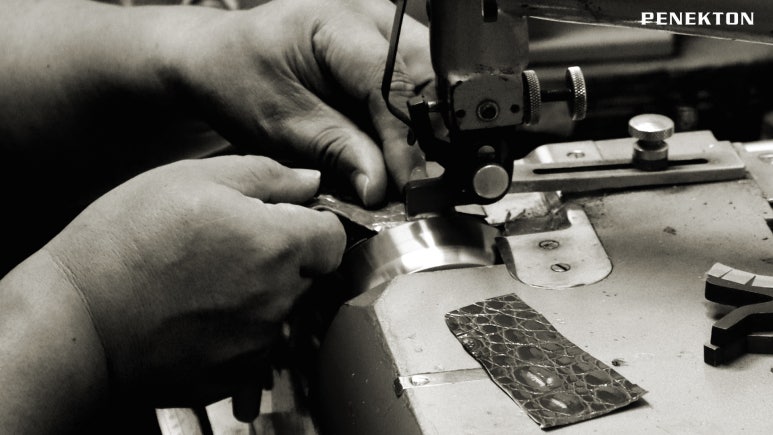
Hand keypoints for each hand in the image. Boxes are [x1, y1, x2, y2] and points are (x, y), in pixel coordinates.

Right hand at [43, 155, 344, 405]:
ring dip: (261, 293)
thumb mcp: (194, 179)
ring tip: (205, 280)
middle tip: (230, 246)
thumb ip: (266, 175)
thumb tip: (310, 181)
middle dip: (285, 257)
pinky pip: (257, 345)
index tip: (284, 220)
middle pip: (310, 274)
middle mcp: (279, 298)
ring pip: (283, 309)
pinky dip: (239, 329)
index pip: (334, 236)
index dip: (312, 223)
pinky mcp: (236, 374)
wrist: (77, 321)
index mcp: (277, 244)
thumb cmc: (126, 243)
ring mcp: (259, 342)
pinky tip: (197, 312)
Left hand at [165, 0, 431, 205]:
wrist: (222, 58)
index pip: (391, 84)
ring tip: (405, 170)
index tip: (406, 185)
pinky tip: (397, 149)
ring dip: (423, 126)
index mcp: (338, 22)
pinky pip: (415, 82)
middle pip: (426, 75)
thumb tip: (381, 186)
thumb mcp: (281, 123)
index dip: (404, 140)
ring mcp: (383, 26)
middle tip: (413, 182)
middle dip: (426, 132)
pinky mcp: (386, 45)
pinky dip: (410, 119)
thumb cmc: (240, 79)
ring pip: (429, 79)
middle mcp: (371, 15)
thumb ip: (336, 150)